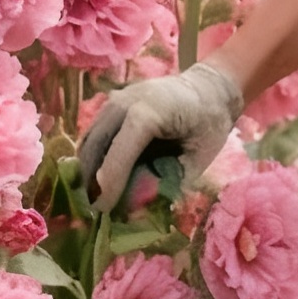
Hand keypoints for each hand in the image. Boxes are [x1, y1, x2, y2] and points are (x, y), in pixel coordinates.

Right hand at [78, 62, 243, 213]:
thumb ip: (167, 181)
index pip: (119, 151)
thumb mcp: (197, 158)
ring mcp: (115, 100)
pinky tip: (98, 178)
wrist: (209, 88)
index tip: (102, 209)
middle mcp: (125, 101)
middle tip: (94, 210)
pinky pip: (94, 133)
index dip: (108, 183)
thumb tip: (136, 208)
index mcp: (149, 112)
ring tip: (94, 197)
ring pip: (89, 139)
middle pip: (95, 144)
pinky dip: (93, 156)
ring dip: (87, 169)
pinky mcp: (111, 104)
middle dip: (90, 179)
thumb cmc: (209, 124)